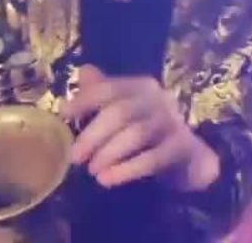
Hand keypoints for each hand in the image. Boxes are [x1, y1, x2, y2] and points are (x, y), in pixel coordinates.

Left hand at [62, 65, 219, 191]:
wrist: (188, 157)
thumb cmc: (149, 132)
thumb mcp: (125, 111)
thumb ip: (103, 93)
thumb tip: (82, 72)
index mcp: (142, 86)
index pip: (110, 88)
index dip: (85, 100)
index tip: (63, 114)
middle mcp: (159, 99)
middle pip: (121, 112)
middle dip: (93, 135)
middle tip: (75, 157)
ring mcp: (173, 122)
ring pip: (136, 134)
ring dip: (109, 153)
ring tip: (92, 171)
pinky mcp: (182, 147)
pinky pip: (153, 158)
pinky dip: (127, 170)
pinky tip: (107, 180)